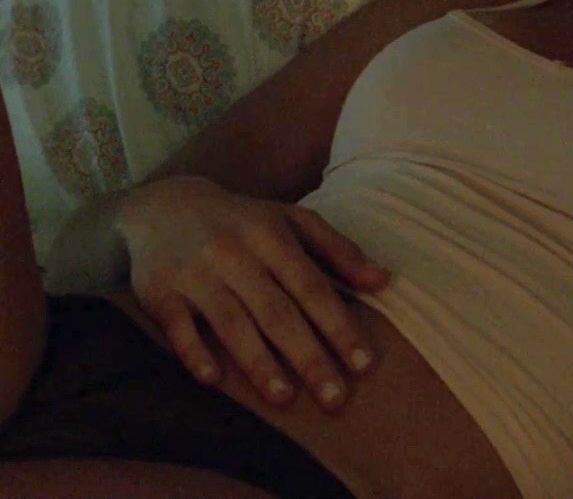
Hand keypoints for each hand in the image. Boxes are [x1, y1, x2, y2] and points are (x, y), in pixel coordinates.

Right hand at [114, 175, 391, 411]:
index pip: (313, 288)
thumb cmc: (244, 221)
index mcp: (273, 238)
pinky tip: (213, 379)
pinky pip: (176, 325)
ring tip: (285, 398)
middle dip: (308, 357)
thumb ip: (338, 251)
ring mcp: (195, 273)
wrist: (164, 204)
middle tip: (334, 398)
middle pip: (277, 312)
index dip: (339, 326)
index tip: (363, 364)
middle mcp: (235, 255)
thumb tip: (384, 281)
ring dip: (258, 362)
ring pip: (231, 322)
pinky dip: (192, 351)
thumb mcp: (293, 221)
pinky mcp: (158, 290)